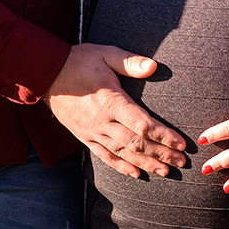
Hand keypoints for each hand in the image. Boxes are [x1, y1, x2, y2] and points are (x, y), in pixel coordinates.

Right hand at [45, 43, 187, 178]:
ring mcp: (92, 132)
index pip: (142, 124)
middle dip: (161, 154)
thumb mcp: (105, 53)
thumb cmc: (80, 61)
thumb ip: (129, 62)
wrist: (46, 75)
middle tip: (182, 162)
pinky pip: (105, 156)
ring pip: (123, 153)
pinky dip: (121, 167)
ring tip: (166, 171)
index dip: (163, 136)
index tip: (181, 143)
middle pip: (136, 143)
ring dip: (146, 164)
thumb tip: (153, 66)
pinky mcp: (84, 137)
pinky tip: (137, 174)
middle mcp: (102, 121)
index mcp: (110, 100)